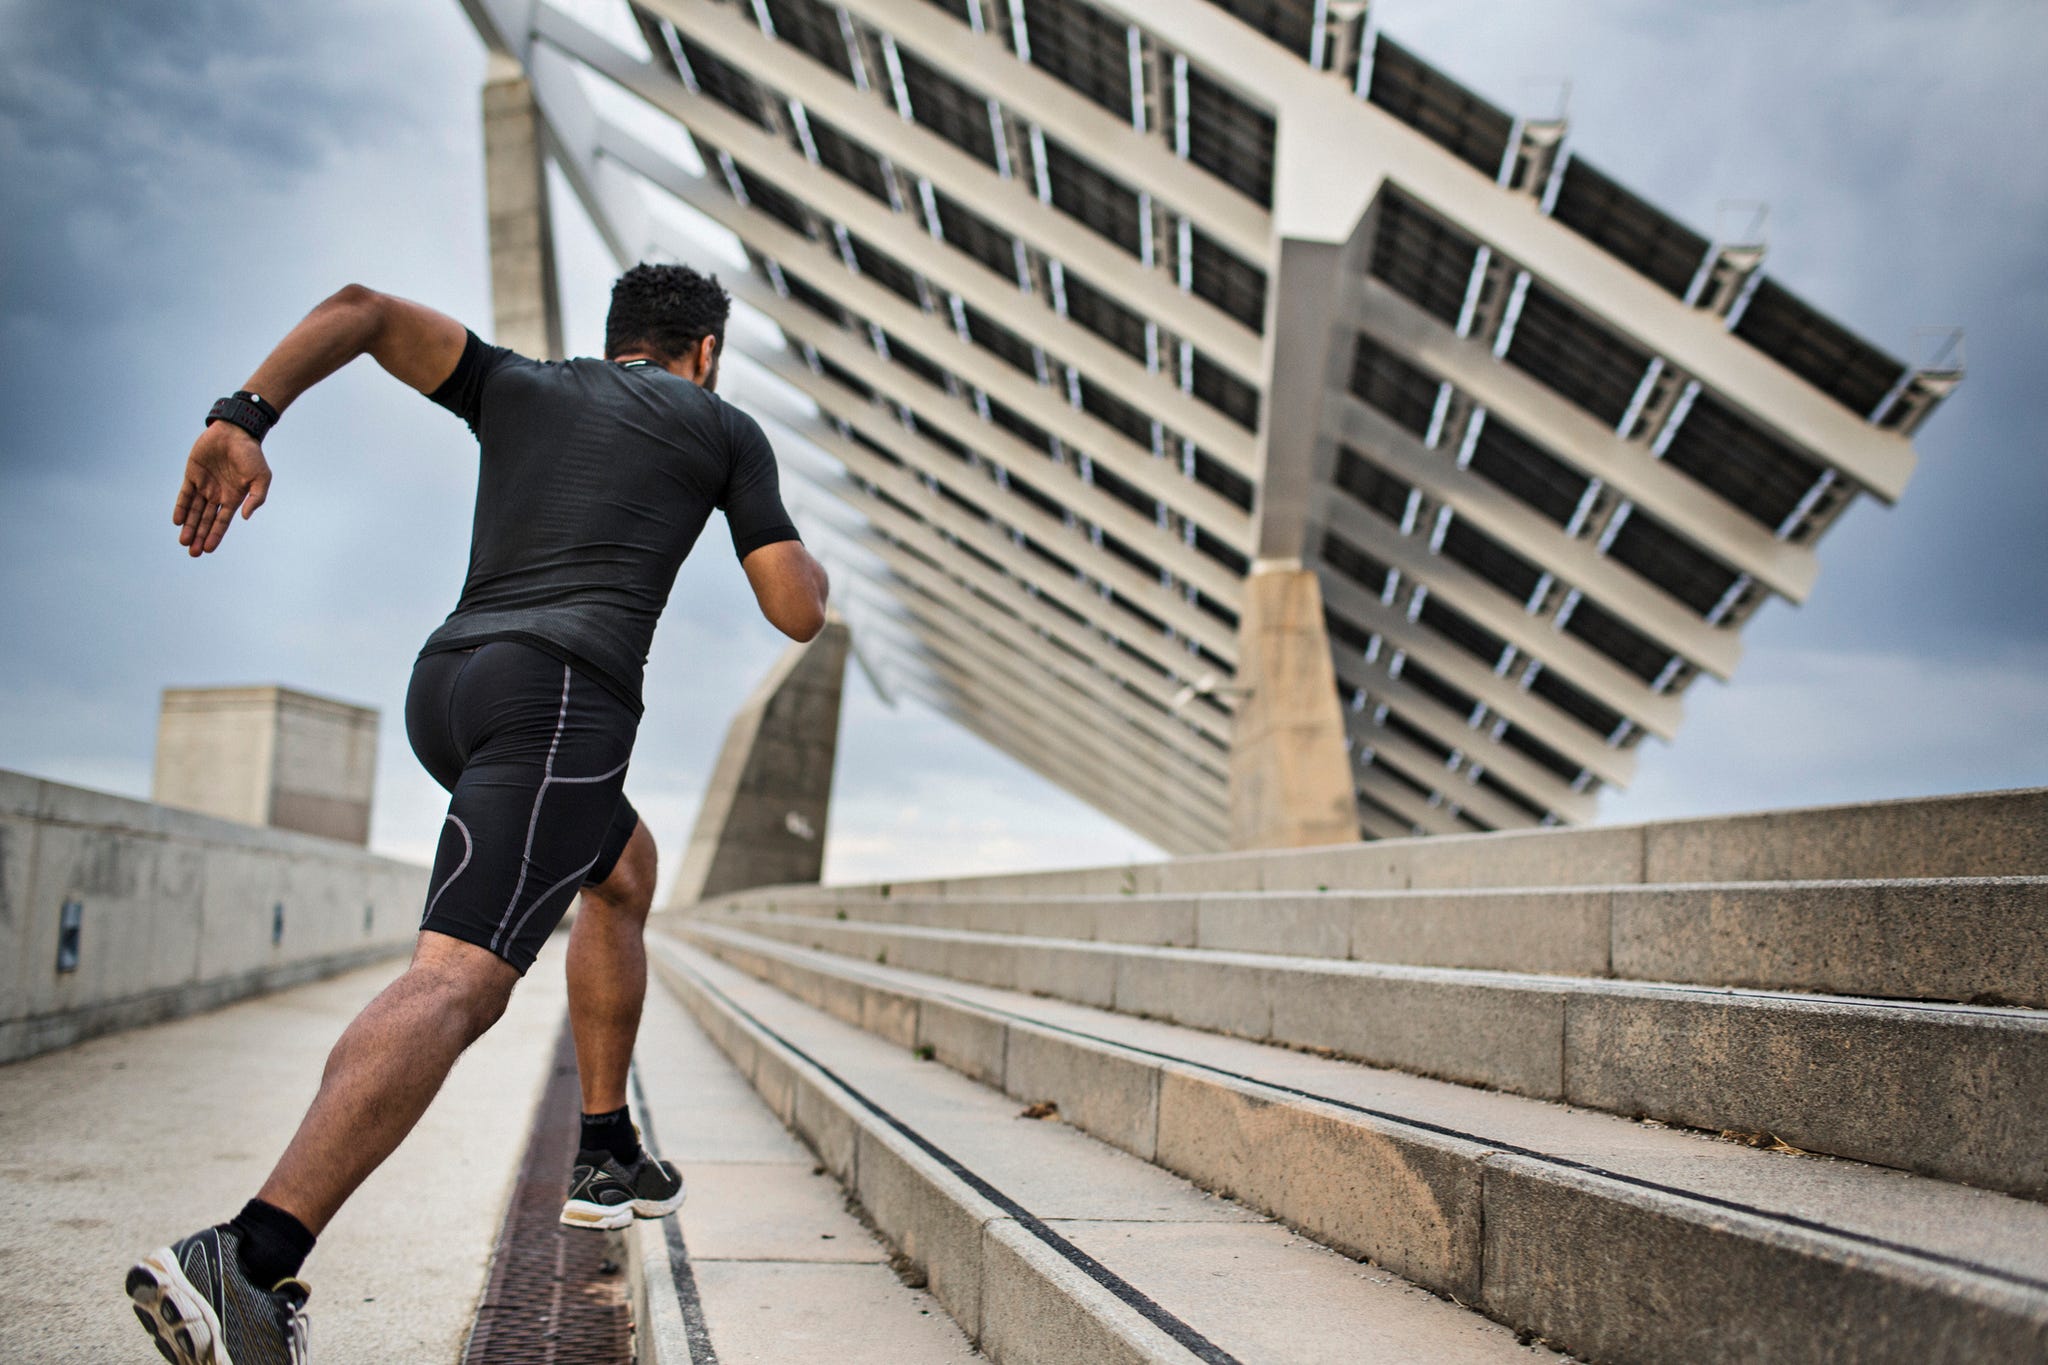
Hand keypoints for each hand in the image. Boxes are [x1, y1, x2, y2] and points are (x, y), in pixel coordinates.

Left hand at [174, 422, 272, 556]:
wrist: (235, 432)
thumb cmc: (251, 454)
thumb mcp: (261, 478)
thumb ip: (256, 498)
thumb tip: (245, 517)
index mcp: (233, 497)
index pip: (222, 521)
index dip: (214, 535)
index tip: (208, 549)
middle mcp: (218, 494)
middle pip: (205, 520)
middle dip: (199, 536)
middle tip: (192, 553)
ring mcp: (204, 484)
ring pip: (194, 511)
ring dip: (189, 526)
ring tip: (184, 542)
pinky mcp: (192, 474)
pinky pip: (185, 494)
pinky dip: (181, 507)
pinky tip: (177, 520)